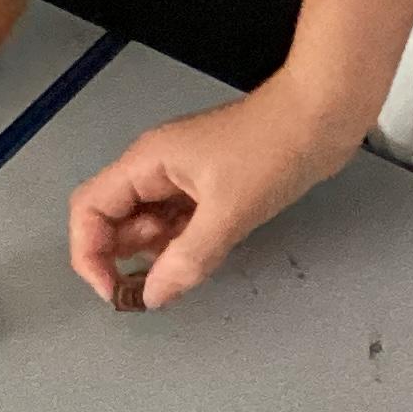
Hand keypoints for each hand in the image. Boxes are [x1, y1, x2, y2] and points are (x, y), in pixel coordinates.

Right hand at [66, 77, 366, 307]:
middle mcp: (156, 167)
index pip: (89, 209)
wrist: (322, 116)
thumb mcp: (228, 213)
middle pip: (115, 218)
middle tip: (162, 281)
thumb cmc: (274, 149)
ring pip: (149, 223)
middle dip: (126, 256)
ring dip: (160, 252)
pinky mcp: (209, 184)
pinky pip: (179, 221)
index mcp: (147, 163)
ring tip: (193, 263)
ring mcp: (182, 175)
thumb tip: (152, 295)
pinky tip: (208, 253)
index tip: (114, 291)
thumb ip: (186, 259)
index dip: (89, 254)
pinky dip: (184, 243)